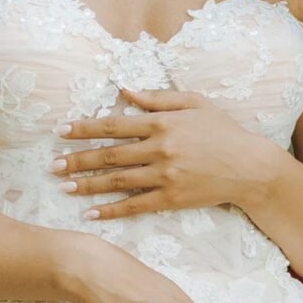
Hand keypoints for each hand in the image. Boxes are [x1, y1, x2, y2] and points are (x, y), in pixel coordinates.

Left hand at [50, 85, 266, 217]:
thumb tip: (124, 90)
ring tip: (64, 186)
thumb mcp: (194, 103)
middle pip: (109, 155)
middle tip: (52, 165)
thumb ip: (158, 98)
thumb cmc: (223, 131)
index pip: (114, 125)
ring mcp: (165, 176)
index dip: (84, 128)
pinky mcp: (172, 198)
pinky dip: (112, 210)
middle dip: (77, 159)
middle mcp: (160, 149)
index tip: (61, 131)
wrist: (250, 167)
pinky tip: (92, 213)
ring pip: (117, 181)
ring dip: (87, 184)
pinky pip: (135, 205)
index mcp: (162, 123)